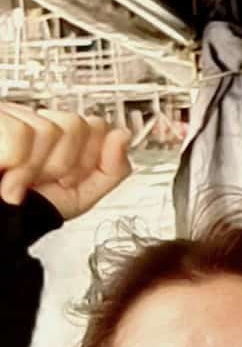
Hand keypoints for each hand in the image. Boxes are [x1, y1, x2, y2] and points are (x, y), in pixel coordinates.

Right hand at [0, 103, 132, 215]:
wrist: (0, 228)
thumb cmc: (31, 212)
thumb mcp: (79, 195)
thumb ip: (111, 169)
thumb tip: (123, 136)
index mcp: (54, 134)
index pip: (95, 124)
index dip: (87, 158)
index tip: (67, 179)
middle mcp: (31, 119)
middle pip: (75, 124)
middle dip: (63, 164)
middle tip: (44, 180)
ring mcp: (12, 117)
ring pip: (49, 129)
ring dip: (36, 168)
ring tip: (22, 181)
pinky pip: (18, 135)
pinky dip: (16, 165)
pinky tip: (8, 176)